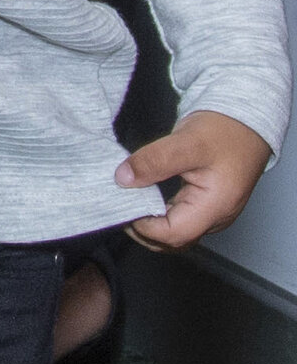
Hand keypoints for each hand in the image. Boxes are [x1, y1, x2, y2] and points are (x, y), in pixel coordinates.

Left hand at [124, 110, 273, 250]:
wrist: (245, 122)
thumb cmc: (223, 131)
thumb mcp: (186, 142)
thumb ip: (154, 161)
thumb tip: (123, 179)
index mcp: (214, 207)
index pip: (174, 234)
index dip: (144, 226)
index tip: (122, 206)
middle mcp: (216, 217)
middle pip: (174, 240)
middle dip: (143, 229)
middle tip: (119, 204)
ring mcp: (212, 213)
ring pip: (176, 233)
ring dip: (150, 224)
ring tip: (128, 199)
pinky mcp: (207, 204)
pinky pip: (181, 219)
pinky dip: (159, 214)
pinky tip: (143, 196)